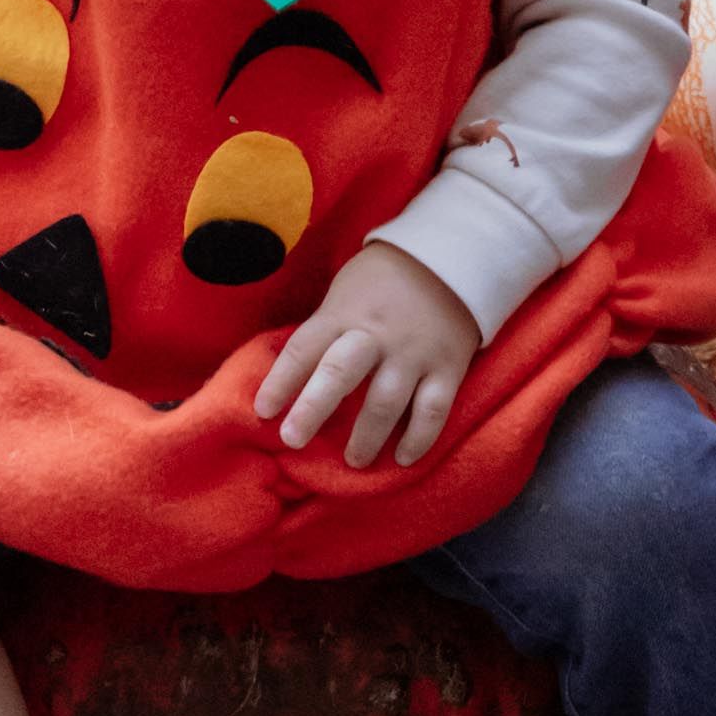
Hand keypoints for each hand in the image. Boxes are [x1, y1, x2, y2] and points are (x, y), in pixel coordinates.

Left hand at [255, 239, 478, 469]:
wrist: (452, 255)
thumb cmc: (384, 280)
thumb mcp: (346, 291)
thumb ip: (326, 329)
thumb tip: (293, 375)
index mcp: (344, 314)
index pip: (304, 348)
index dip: (280, 380)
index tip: (263, 411)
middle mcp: (376, 335)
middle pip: (339, 374)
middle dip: (312, 409)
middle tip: (291, 440)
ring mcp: (413, 353)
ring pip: (386, 401)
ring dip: (367, 436)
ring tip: (354, 460)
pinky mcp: (448, 368)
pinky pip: (433, 409)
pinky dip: (419, 438)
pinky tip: (403, 458)